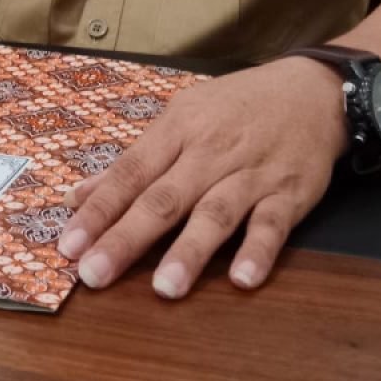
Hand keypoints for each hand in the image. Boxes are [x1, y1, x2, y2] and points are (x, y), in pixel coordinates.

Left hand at [56, 59, 347, 297]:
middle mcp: (210, 151)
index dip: (99, 210)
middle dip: (127, 238)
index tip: (68, 246)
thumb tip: (77, 195)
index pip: (130, 173)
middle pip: (164, 198)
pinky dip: (258, 250)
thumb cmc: (236, 107)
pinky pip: (273, 224)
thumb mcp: (181, 118)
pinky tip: (243, 279)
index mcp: (177, 130)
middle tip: (94, 275)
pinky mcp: (290, 193)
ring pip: (215, 213)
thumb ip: (133, 161)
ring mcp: (251, 173)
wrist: (312, 91)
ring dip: (189, 250)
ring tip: (164, 288)